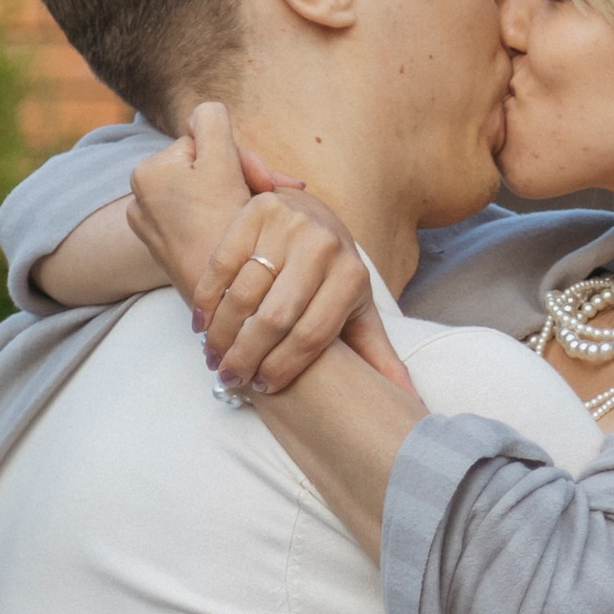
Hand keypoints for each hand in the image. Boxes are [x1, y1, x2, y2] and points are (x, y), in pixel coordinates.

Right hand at [129, 104, 408, 394]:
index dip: (283, 368)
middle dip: (247, 356)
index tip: (263, 388)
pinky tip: (201, 323)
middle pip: (275, 317)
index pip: (312, 335)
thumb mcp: (359, 312)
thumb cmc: (335, 277)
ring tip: (214, 358)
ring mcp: (289, 225)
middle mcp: (323, 246)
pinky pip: (222, 262)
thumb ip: (379, 357)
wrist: (315, 218)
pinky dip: (206, 297)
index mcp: (352, 277)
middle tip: (230, 378)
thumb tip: (412, 403)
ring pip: (245, 293)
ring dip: (222, 333)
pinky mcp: (257, 209)